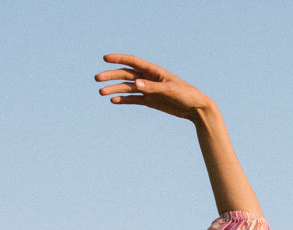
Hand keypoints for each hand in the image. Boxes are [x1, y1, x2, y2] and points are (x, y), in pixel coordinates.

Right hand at [95, 54, 213, 120]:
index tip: (105, 58)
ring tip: (101, 92)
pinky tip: (113, 100)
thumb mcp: (169, 90)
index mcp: (154, 71)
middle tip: (97, 78)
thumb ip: (152, 87)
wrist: (195, 108)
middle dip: (112, 76)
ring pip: (128, 88)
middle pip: (126, 75)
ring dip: (114, 88)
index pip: (133, 62)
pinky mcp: (150, 101)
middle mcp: (149, 78)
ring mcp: (149, 89)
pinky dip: (124, 99)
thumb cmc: (186, 95)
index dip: (119, 59)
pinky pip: (134, 99)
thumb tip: (136, 83)